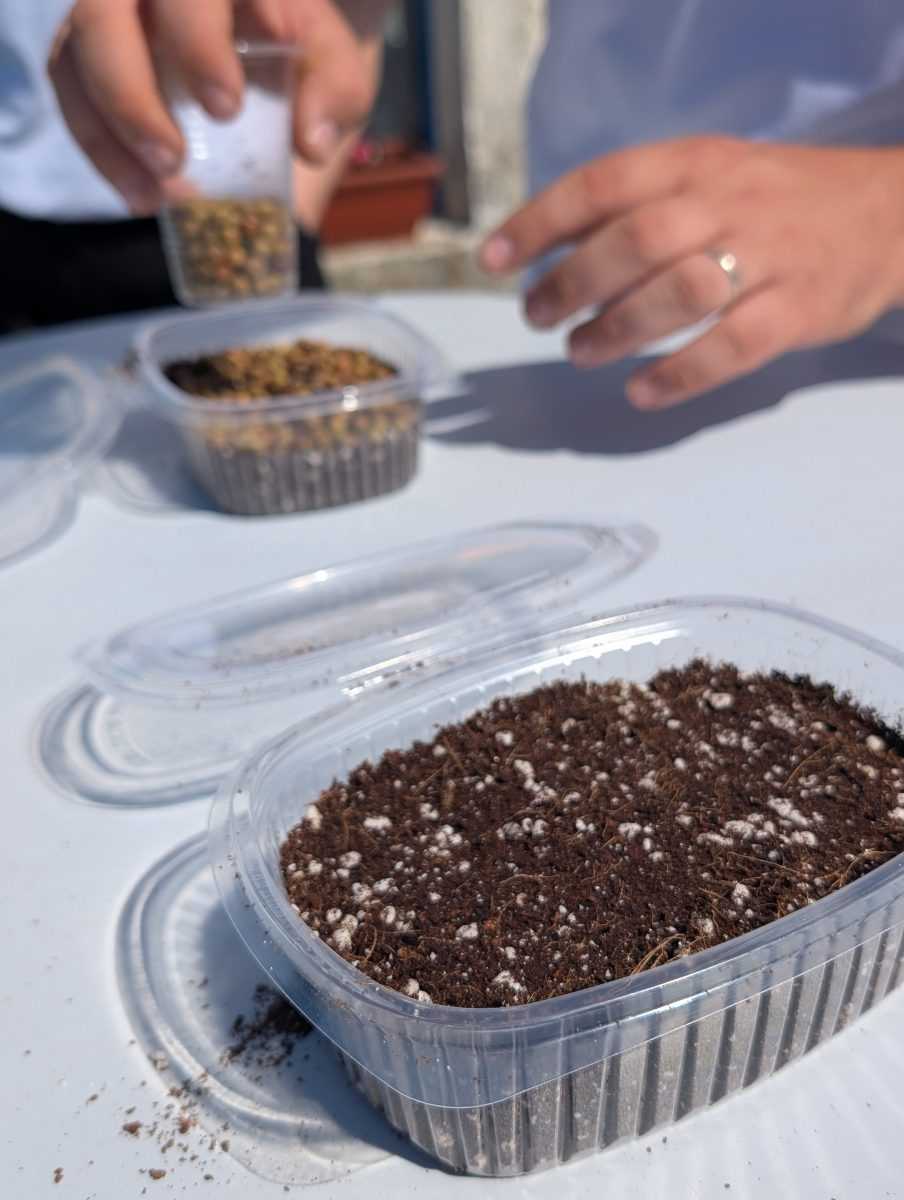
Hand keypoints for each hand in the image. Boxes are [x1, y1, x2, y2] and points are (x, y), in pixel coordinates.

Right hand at [49, 0, 386, 213]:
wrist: (278, 71)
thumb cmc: (303, 60)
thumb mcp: (334, 69)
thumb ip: (336, 88)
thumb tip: (312, 139)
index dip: (205, 28)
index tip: (261, 61)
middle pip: (109, 6)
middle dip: (141, 81)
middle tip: (190, 145)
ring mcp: (112, 13)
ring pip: (82, 45)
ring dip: (117, 119)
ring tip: (165, 185)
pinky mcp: (86, 57)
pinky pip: (71, 92)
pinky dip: (103, 151)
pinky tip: (143, 198)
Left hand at [480, 137, 903, 407]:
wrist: (886, 214)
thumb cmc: (774, 202)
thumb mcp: (709, 177)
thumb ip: (638, 206)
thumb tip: (551, 252)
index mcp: (696, 163)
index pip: (603, 183)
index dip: (540, 221)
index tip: (494, 259)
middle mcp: (729, 202)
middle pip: (635, 239)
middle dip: (570, 283)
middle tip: (536, 316)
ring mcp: (768, 256)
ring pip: (681, 290)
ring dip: (616, 328)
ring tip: (579, 352)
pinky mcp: (798, 310)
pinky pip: (732, 347)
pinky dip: (679, 374)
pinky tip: (641, 392)